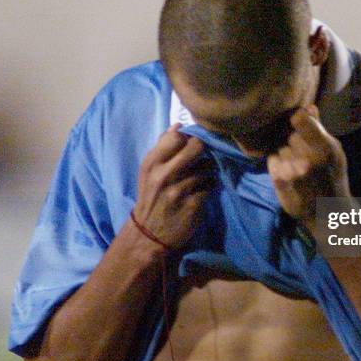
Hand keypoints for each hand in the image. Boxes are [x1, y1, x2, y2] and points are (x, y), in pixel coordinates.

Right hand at [133, 124, 213, 248]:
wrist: (148, 235)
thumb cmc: (151, 198)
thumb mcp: (148, 172)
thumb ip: (162, 148)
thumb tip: (179, 125)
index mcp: (152, 164)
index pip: (177, 136)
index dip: (188, 137)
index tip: (190, 145)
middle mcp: (165, 175)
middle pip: (197, 146)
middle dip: (204, 150)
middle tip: (203, 157)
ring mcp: (180, 190)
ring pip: (208, 167)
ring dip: (208, 171)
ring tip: (202, 177)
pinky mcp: (194, 204)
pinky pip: (211, 185)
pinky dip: (210, 186)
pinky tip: (203, 191)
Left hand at [267, 105, 350, 226]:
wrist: (329, 213)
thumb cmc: (333, 178)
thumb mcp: (334, 153)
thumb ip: (319, 130)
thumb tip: (309, 107)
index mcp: (325, 148)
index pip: (299, 119)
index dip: (297, 119)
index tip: (299, 124)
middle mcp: (308, 158)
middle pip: (288, 134)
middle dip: (292, 140)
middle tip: (301, 151)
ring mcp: (292, 171)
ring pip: (278, 147)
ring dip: (283, 153)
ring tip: (295, 163)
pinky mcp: (279, 182)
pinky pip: (271, 161)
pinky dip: (276, 164)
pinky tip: (286, 171)